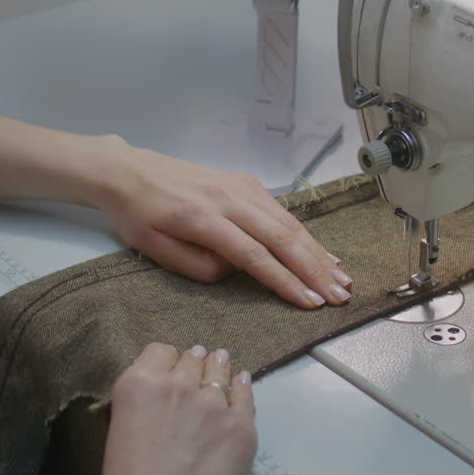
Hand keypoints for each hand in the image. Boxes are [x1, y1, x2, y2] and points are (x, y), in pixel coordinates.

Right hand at [75, 343, 255, 474]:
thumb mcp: (118, 433)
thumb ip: (140, 406)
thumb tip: (156, 402)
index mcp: (138, 384)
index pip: (159, 351)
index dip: (166, 362)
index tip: (170, 371)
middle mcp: (177, 385)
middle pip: (192, 359)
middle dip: (194, 367)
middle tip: (196, 374)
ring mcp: (213, 404)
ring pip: (221, 371)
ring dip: (218, 372)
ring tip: (221, 368)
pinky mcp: (241, 427)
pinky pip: (247, 395)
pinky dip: (242, 390)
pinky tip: (241, 387)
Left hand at [87, 138, 351, 308]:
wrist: (133, 172)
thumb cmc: (140, 216)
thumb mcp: (156, 250)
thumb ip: (199, 266)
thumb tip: (238, 271)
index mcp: (203, 218)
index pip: (253, 255)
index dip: (284, 281)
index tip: (310, 303)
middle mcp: (229, 198)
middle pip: (281, 237)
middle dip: (314, 269)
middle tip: (339, 296)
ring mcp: (242, 187)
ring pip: (288, 223)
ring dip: (317, 253)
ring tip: (341, 279)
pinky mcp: (248, 183)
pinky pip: (283, 213)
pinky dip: (306, 235)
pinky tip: (323, 253)